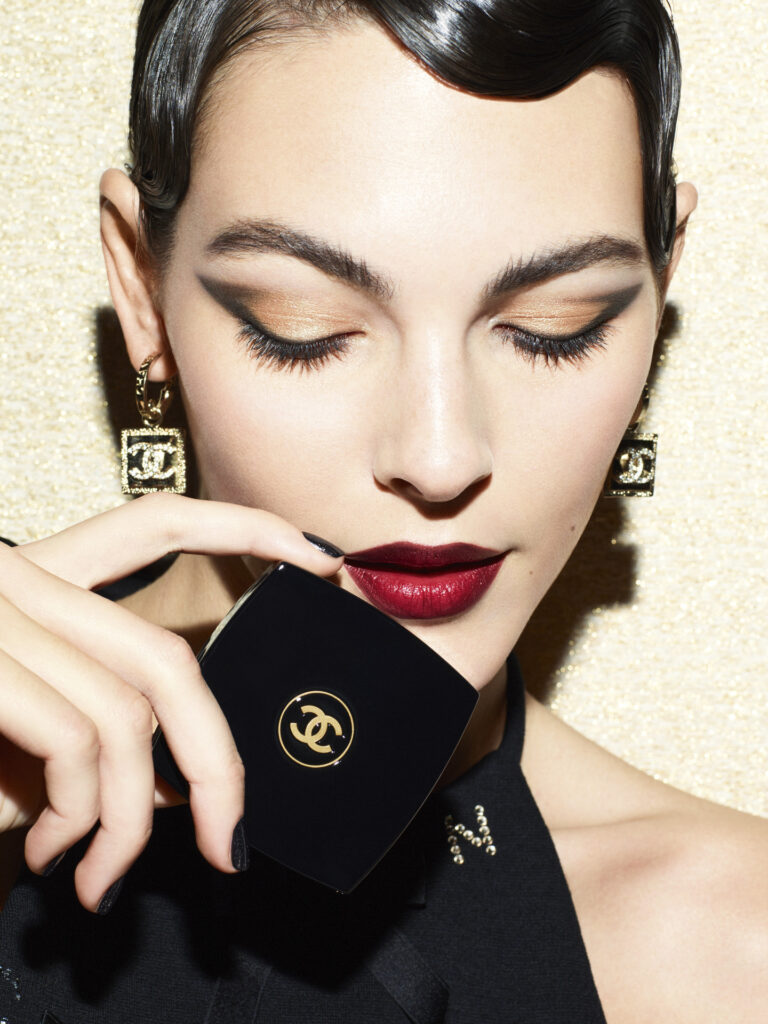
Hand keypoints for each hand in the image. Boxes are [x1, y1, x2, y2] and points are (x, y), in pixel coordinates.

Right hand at [0, 493, 342, 910]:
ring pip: (132, 714)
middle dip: (218, 760)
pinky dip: (85, 816)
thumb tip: (163, 776)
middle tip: (232, 843)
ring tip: (94, 875)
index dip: (243, 530)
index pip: (156, 522)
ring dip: (132, 821)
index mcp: (30, 577)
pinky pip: (80, 741)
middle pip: (167, 660)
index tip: (317, 556)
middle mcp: (15, 580)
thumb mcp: (6, 709)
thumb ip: (73, 715)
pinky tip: (51, 853)